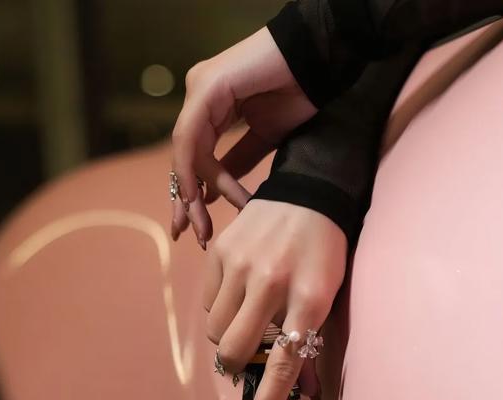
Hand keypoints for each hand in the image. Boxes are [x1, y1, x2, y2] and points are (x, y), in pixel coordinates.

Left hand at [170, 28, 316, 246]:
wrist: (319, 62)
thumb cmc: (300, 94)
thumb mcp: (264, 139)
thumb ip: (237, 163)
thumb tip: (212, 195)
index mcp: (210, 108)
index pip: (193, 158)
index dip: (194, 196)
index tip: (200, 230)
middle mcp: (199, 98)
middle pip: (183, 158)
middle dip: (187, 200)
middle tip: (191, 235)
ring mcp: (200, 90)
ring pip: (185, 151)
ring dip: (192, 192)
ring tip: (203, 224)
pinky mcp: (207, 87)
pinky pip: (192, 137)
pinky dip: (198, 169)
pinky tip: (207, 195)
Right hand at [204, 200, 347, 399]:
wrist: (311, 190)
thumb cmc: (325, 253)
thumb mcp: (329, 297)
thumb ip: (311, 345)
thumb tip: (306, 394)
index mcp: (309, 299)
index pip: (283, 364)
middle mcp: (273, 282)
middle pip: (233, 351)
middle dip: (237, 364)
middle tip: (250, 353)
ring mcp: (242, 264)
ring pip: (216, 329)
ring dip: (228, 333)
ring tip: (249, 311)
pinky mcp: (221, 250)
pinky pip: (207, 301)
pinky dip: (220, 306)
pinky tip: (240, 288)